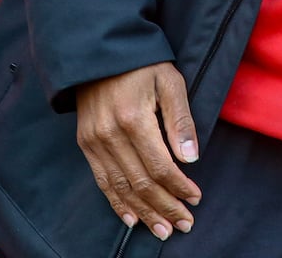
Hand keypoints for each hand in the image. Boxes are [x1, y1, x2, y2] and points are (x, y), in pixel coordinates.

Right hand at [75, 61, 201, 239]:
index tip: (196, 198)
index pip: (160, 166)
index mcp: (134, 119)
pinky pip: (102, 181)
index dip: (179, 187)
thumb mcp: (170, 82)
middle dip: (165, 207)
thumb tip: (191, 159)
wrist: (99, 51)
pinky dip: (117, 203)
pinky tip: (132, 218)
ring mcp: (94, 141)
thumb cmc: (142, 64)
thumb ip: (180, 120)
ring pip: (121, 188)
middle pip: (141, 182)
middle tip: (184, 224)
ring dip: (144, 212)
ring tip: (163, 229)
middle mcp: (110, 135)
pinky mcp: (86, 143)